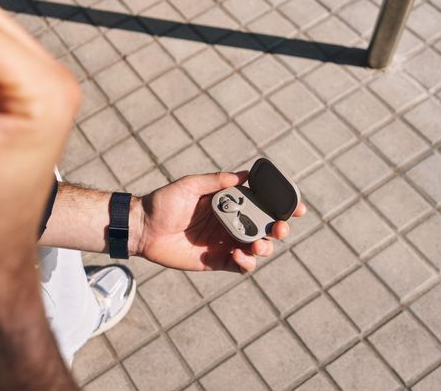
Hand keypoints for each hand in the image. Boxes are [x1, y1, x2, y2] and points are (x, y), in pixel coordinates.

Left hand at [132, 171, 306, 272]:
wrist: (143, 228)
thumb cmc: (163, 202)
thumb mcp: (190, 185)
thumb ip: (217, 182)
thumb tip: (245, 175)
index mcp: (229, 202)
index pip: (262, 203)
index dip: (282, 206)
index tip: (297, 207)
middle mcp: (232, 222)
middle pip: (266, 227)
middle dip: (280, 229)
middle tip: (280, 228)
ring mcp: (226, 243)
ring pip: (258, 248)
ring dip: (265, 247)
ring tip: (258, 245)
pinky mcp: (217, 261)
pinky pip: (241, 266)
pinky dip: (247, 263)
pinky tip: (239, 256)